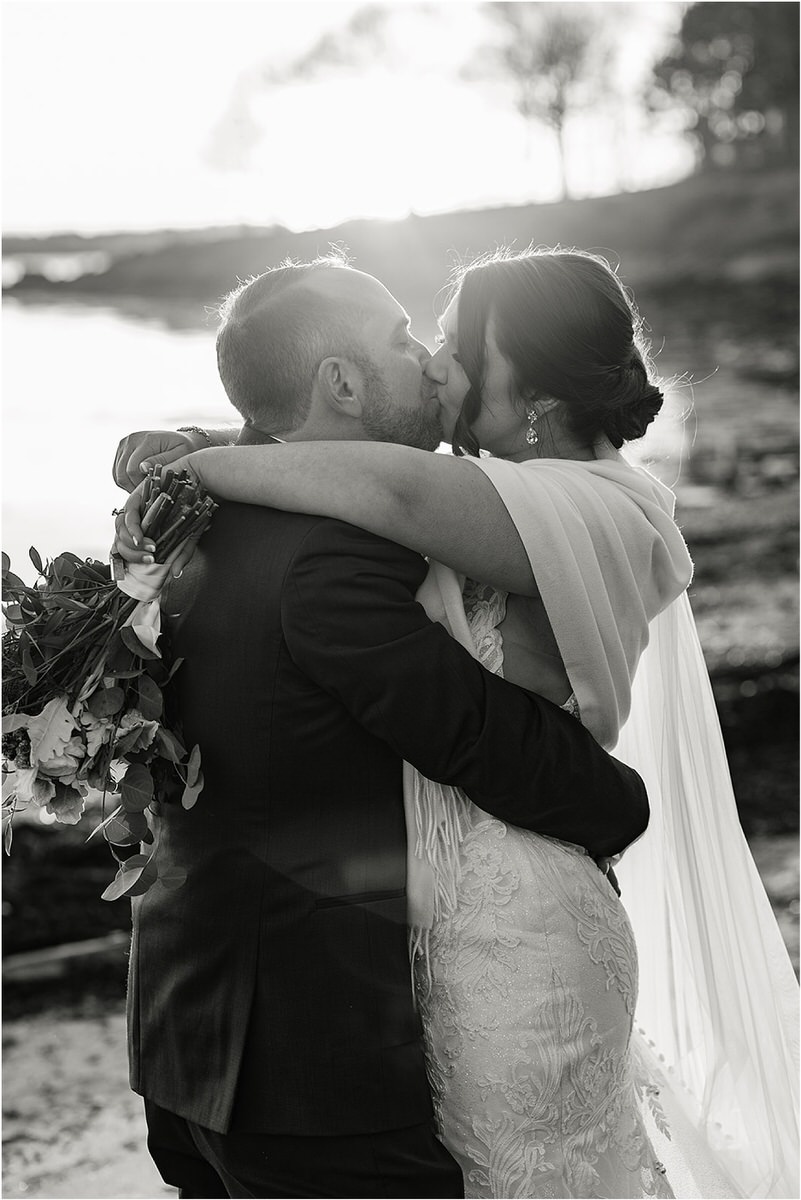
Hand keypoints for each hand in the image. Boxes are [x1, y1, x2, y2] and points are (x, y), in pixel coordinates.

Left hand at [112, 458, 203, 577]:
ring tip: (150, 551)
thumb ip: (182, 554)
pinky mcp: (137, 496)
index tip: (140, 568)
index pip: (127, 546)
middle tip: (150, 560)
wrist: (202, 482)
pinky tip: (141, 539)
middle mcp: (138, 518)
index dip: (128, 558)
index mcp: (146, 528)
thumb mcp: (190, 535)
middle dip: (131, 555)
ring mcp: (136, 507)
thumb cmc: (196, 505)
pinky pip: (128, 515)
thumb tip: (176, 574)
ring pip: (121, 530)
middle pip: (120, 540)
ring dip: (132, 545)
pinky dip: (133, 530)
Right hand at [113, 430, 204, 491]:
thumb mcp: (180, 455)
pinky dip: (126, 480)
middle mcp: (132, 439)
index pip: (132, 470)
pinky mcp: (122, 449)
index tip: (153, 492)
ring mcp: (125, 444)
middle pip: (121, 473)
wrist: (182, 440)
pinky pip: (116, 471)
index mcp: (146, 440)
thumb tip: (142, 468)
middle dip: (133, 487)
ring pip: (117, 474)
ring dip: (128, 485)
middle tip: (148, 493)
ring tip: (145, 488)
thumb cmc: (185, 449)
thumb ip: (161, 461)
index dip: (139, 486)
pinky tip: (139, 483)